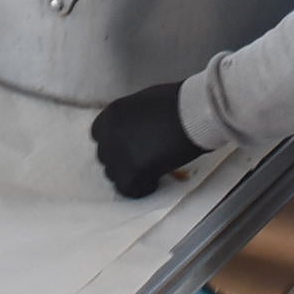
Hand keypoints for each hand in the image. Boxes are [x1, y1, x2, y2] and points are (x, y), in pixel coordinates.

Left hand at [92, 81, 207, 197]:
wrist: (194, 114)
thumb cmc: (178, 103)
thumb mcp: (145, 104)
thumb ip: (132, 120)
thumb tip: (136, 133)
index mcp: (111, 114)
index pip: (99, 136)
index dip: (116, 145)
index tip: (131, 148)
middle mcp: (108, 134)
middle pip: (106, 157)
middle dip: (123, 161)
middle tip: (143, 161)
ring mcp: (117, 154)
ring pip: (115, 175)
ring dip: (131, 175)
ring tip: (151, 172)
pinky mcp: (131, 171)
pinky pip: (129, 189)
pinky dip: (142, 188)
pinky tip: (156, 180)